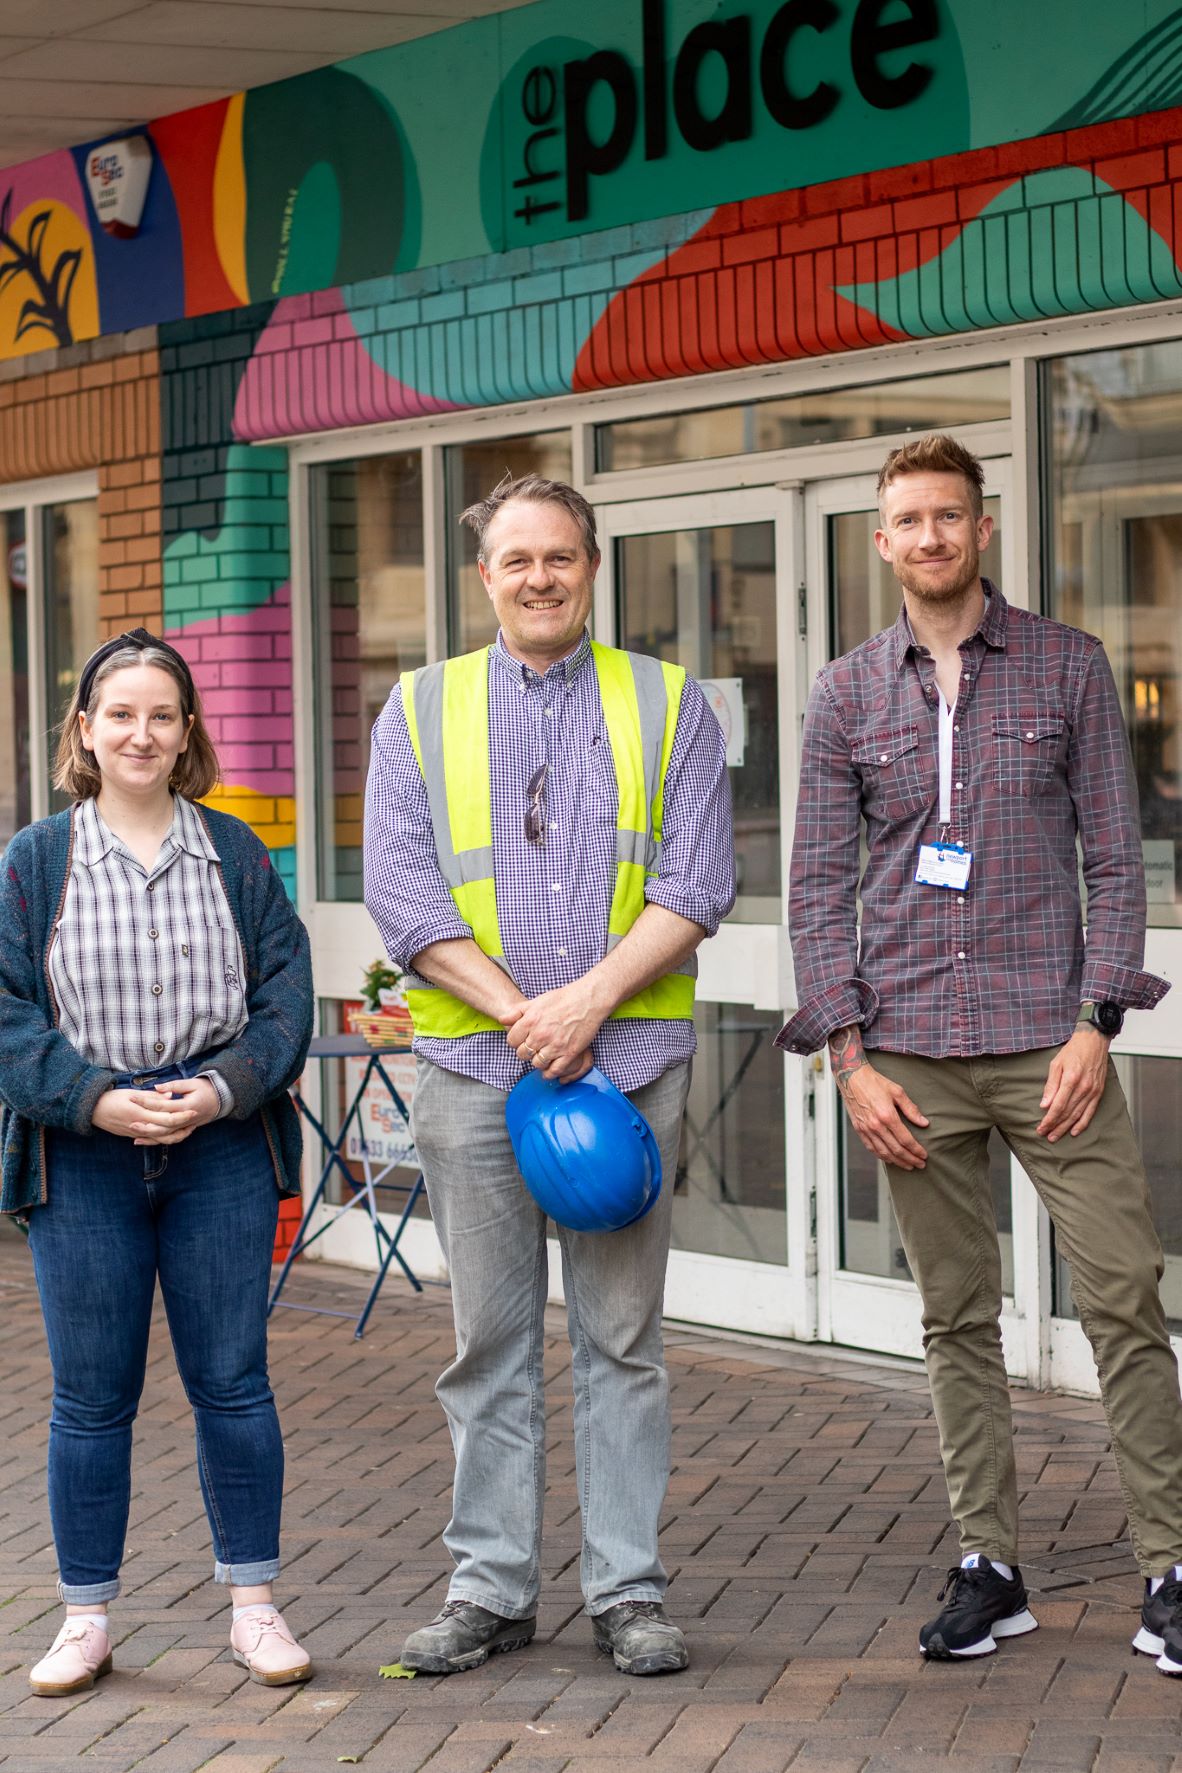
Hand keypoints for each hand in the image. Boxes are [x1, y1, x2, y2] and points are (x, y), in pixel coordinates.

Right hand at [91, 1078, 220, 1145]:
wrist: (91, 1110)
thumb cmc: (111, 1098)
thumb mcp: (131, 1094)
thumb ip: (152, 1097)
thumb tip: (170, 1096)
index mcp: (140, 1115)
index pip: (166, 1119)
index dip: (182, 1116)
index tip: (194, 1110)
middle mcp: (139, 1127)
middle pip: (166, 1131)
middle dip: (183, 1126)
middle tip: (195, 1120)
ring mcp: (136, 1133)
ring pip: (160, 1139)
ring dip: (175, 1135)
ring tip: (187, 1128)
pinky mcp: (132, 1135)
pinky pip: (151, 1140)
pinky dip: (163, 1138)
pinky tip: (171, 1134)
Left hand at [505, 982, 604, 1081]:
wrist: (588, 1000)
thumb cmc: (563, 998)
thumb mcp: (537, 1001)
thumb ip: (517, 1011)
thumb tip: (502, 1020)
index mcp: (530, 1021)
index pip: (511, 1041)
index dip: (516, 1041)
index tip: (522, 1040)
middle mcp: (540, 1035)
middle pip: (522, 1054)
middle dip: (526, 1052)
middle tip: (533, 1048)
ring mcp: (555, 1045)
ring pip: (536, 1064)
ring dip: (538, 1061)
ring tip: (543, 1056)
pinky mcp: (569, 1053)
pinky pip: (554, 1070)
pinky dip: (550, 1073)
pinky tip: (550, 1069)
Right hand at [838, 1062, 929, 1170]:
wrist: (852, 1078)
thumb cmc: (875, 1082)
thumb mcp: (897, 1092)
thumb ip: (911, 1109)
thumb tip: (924, 1123)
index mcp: (887, 1116)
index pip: (905, 1140)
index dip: (916, 1150)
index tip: (924, 1155)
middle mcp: (876, 1125)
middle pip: (896, 1150)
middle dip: (910, 1159)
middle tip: (920, 1165)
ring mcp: (866, 1129)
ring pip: (884, 1152)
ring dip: (897, 1161)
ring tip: (908, 1165)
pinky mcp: (859, 1129)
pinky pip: (871, 1148)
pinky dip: (881, 1156)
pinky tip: (890, 1159)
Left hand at [1037, 1029, 1109, 1140]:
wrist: (1094, 1042)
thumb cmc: (1073, 1051)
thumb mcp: (1056, 1064)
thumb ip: (1051, 1085)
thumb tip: (1044, 1105)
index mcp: (1071, 1080)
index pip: (1058, 1106)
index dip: (1049, 1120)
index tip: (1040, 1128)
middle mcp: (1084, 1088)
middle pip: (1067, 1113)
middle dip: (1055, 1126)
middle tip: (1045, 1135)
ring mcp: (1093, 1091)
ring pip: (1078, 1115)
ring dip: (1066, 1128)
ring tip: (1056, 1136)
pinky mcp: (1099, 1092)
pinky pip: (1090, 1112)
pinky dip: (1082, 1123)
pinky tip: (1074, 1131)